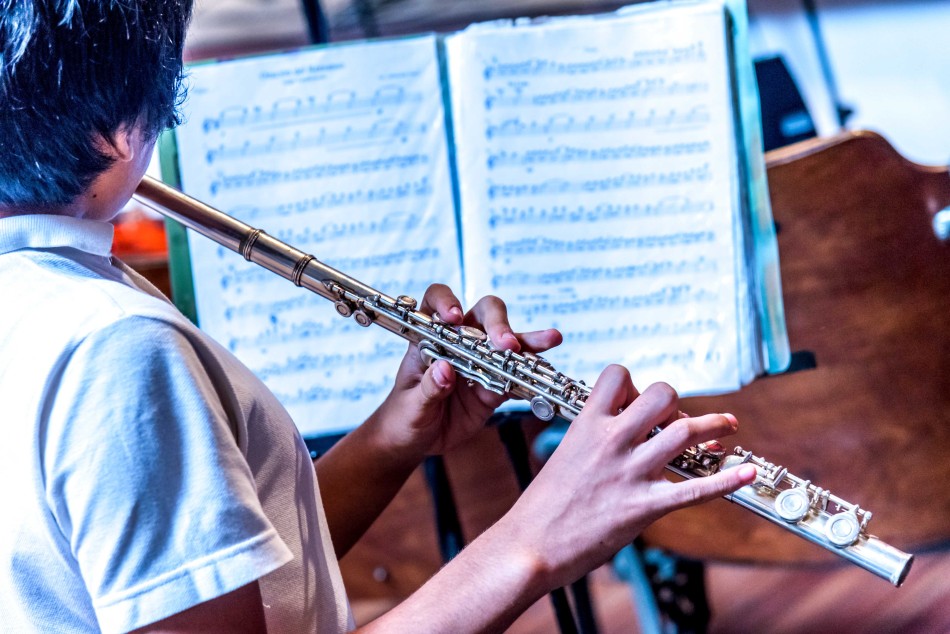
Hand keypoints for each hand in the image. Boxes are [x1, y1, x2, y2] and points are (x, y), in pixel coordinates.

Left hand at [370, 283, 561, 458]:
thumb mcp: (410, 405)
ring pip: (507, 341)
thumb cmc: (404, 415)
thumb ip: (428, 388)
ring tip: (551, 338)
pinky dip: (532, 373)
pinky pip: (517, 374)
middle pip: (483, 315)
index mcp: (429, 338)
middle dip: (497, 324)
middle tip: (505, 343)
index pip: (436, 303)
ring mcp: (481, 361)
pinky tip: (546, 372)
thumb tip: (445, 369)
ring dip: (528, 340)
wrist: (417, 440)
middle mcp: (459, 342)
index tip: (454, 317)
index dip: (446, 302)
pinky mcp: (496, 384)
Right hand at [489, 365, 756, 588]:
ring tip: (728, 425)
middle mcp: (611, 442)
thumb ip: (593, 437)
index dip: (634, 384)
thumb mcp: (563, 454)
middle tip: (681, 419)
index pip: (618, 376)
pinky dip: (726, 479)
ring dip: (714, 425)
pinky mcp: (643, 507)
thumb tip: (620, 429)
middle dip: (677, 403)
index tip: (637, 402)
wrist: (530, 545)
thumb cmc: (543, 505)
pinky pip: (694, 489)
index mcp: (586, 424)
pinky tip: (746, 472)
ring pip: (684, 433)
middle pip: (661, 395)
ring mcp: (630, 473)